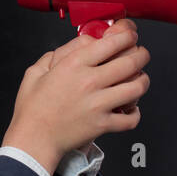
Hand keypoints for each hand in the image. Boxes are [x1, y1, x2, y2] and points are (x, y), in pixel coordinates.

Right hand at [2, 19, 149, 174]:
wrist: (33, 139)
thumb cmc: (33, 108)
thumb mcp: (36, 71)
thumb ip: (59, 54)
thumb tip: (82, 45)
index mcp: (73, 65)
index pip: (111, 42)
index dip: (127, 36)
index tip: (130, 36)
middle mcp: (89, 81)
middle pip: (130, 62)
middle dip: (142, 55)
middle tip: (142, 54)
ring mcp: (98, 104)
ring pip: (137, 87)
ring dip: (143, 81)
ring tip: (140, 79)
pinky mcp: (103, 124)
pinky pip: (131, 117)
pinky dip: (135, 113)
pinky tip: (131, 108)